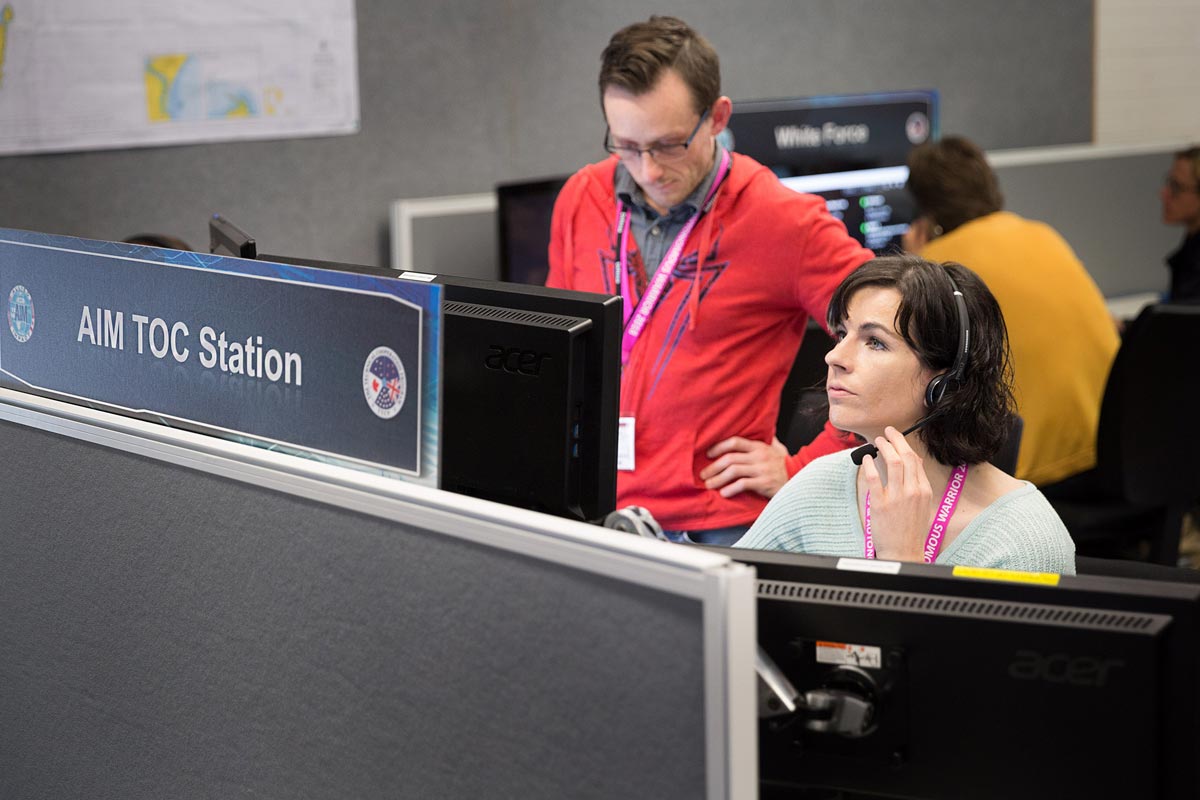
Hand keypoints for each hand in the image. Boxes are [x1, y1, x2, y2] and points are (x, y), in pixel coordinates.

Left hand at [700, 436, 789, 498]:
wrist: (801, 478)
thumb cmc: (786, 464)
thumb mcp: (778, 448)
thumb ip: (769, 439)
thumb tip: (767, 429)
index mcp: (759, 447)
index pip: (735, 442)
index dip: (719, 446)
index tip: (708, 454)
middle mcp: (759, 456)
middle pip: (730, 458)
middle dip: (713, 467)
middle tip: (703, 474)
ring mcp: (761, 470)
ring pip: (733, 471)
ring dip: (718, 479)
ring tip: (709, 485)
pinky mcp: (764, 483)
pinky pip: (743, 485)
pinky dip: (731, 489)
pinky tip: (724, 493)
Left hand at [861, 426, 932, 560]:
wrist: (904, 551)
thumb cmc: (911, 529)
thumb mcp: (922, 505)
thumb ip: (917, 484)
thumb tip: (912, 463)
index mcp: (924, 491)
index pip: (916, 461)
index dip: (905, 445)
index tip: (897, 438)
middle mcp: (912, 492)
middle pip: (906, 457)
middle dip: (896, 440)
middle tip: (888, 432)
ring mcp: (896, 497)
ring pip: (892, 463)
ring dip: (884, 447)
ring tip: (877, 441)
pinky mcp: (880, 504)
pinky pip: (874, 477)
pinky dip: (869, 464)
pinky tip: (865, 459)